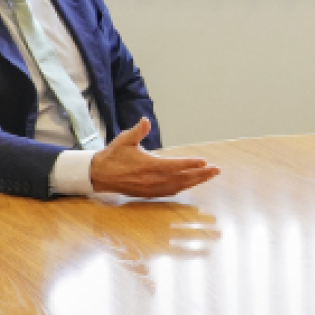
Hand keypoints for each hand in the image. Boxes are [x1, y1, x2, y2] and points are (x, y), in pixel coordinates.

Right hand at [90, 118, 219, 197]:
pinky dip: (183, 188)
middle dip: (201, 174)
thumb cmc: (113, 155)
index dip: (190, 164)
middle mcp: (152, 179)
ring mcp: (151, 188)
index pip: (174, 165)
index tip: (204, 162)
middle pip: (182, 178)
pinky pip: (170, 192)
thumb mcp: (124, 140)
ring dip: (195, 182)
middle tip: (216, 170)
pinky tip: (192, 184)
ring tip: (209, 175)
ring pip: (179, 186)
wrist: (99, 175)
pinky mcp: (148, 194)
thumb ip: (137, 131)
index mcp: (148, 165)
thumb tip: (145, 120)